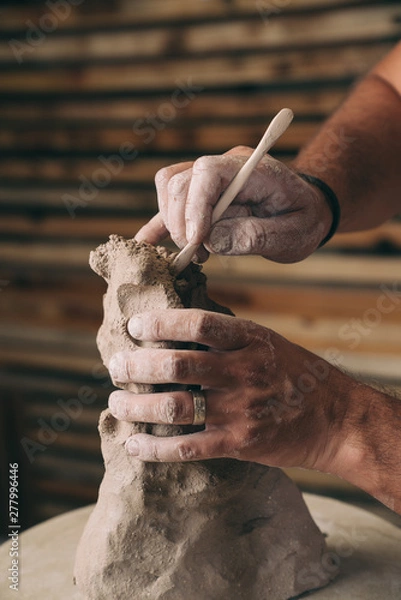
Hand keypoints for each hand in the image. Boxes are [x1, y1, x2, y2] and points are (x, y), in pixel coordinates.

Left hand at [108, 309, 347, 469]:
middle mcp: (243, 372)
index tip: (135, 327)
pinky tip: (134, 443)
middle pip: (177, 365)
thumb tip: (178, 323)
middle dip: (137, 366)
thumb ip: (227, 335)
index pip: (198, 325)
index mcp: (250, 340)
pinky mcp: (238, 444)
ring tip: (115, 403)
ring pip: (175, 407)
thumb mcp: (268, 341)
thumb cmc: (296, 374)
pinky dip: (155, 447)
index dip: (160, 323)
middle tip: (115, 366)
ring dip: (136, 406)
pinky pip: (188, 447)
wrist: (336, 419)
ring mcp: (240, 410)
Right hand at [136, 148, 332, 262]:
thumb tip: (212, 241)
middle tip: (200, 254)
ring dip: (172, 223)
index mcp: (252, 168)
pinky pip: (171, 203)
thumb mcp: (293, 235)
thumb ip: (255, 236)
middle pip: (181, 181)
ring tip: (195, 253)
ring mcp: (210, 179)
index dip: (195, 206)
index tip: (197, 241)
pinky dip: (159, 223)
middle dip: (181, 222)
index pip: (208, 172)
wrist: (307, 209)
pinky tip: (147, 244)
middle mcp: (225, 166)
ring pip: (169, 187)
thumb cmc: (304, 219)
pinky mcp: (201, 196)